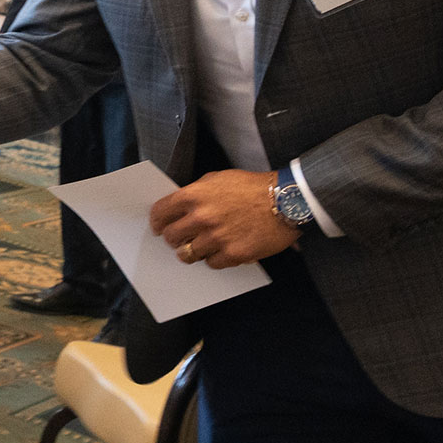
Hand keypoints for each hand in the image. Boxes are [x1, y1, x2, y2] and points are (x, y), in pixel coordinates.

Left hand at [149, 170, 299, 268]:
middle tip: (179, 239)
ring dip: (191, 252)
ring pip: (188, 254)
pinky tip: (221, 250)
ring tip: (200, 247)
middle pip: (171, 237)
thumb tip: (179, 207)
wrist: (285, 201)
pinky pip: (211, 264)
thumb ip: (195, 192)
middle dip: (173, 239)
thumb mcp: (218, 178)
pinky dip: (214, 259)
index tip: (158, 227)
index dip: (156, 222)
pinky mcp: (233, 254)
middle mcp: (202, 218)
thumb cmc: (252, 188)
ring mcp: (217, 238)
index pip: (160, 213)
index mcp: (194, 196)